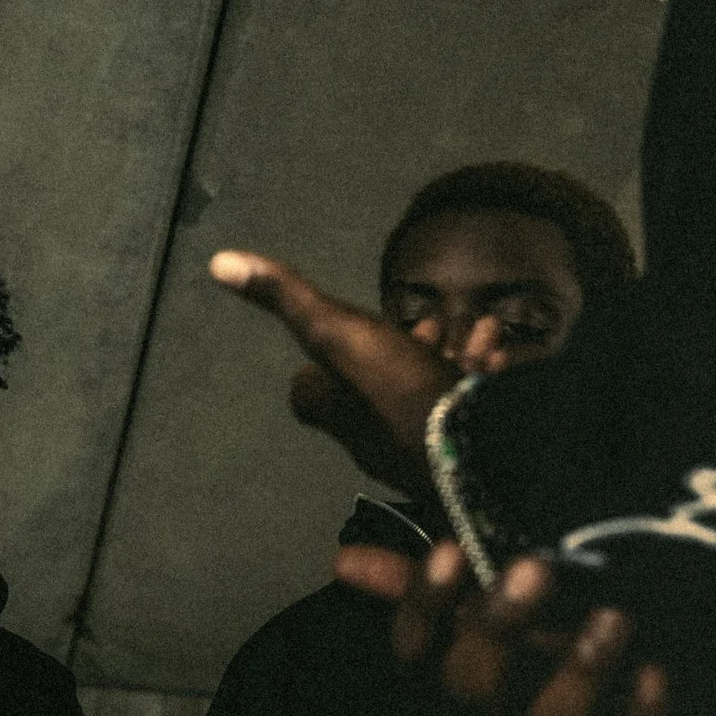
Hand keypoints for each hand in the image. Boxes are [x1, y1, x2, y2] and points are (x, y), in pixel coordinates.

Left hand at [209, 250, 456, 496]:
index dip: (325, 356)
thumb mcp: (335, 332)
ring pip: (426, 391)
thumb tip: (217, 263)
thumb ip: (286, 298)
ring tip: (470, 331)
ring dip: (447, 356)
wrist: (473, 452)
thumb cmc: (396, 390)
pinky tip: (498, 354)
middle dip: (401, 349)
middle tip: (427, 325)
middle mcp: (370, 436)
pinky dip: (480, 374)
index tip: (349, 327)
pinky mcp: (462, 450)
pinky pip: (465, 405)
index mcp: (335, 410)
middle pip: (377, 384)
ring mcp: (418, 447)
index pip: (311, 387)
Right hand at [339, 540, 670, 715]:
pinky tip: (656, 675)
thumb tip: (345, 561)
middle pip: (473, 691)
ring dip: (580, 675)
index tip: (450, 550)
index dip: (423, 606)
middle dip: (500, 630)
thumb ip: (420, 595)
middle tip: (534, 568)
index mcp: (447, 691)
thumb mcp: (468, 638)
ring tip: (613, 617)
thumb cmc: (521, 684)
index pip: (413, 655)